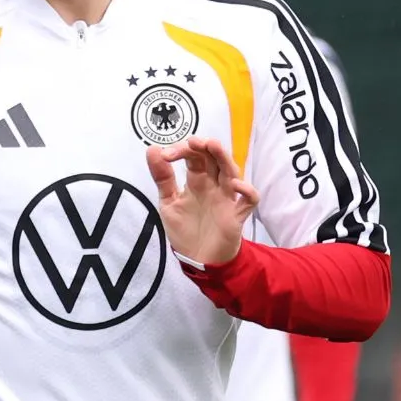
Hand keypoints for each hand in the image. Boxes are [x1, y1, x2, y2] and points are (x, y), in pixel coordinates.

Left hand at [146, 137, 257, 265]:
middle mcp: (214, 186)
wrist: (198, 259)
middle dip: (205, 147)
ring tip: (212, 145)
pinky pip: (249, 200)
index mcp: (197, 181)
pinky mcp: (237, 215)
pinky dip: (247, 190)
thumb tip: (152, 148)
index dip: (182, 151)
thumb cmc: (186, 228)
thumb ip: (162, 177)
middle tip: (192, 142)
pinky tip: (235, 185)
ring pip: (232, 172)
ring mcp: (227, 199)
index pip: (195, 157)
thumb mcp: (168, 201)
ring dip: (224, 158)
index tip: (165, 155)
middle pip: (214, 160)